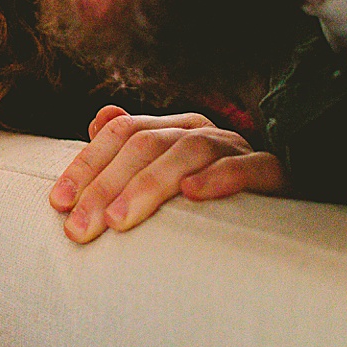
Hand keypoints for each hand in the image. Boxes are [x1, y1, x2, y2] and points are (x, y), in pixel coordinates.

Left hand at [48, 105, 285, 243]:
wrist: (287, 199)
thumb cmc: (212, 191)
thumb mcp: (167, 170)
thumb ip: (131, 148)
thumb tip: (98, 118)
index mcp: (170, 127)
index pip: (119, 134)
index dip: (86, 165)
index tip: (58, 202)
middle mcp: (198, 130)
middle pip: (144, 145)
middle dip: (105, 186)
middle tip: (80, 228)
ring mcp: (235, 147)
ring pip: (185, 153)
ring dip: (148, 186)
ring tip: (119, 220)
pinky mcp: (272, 170)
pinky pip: (245, 168)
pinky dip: (217, 178)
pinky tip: (192, 196)